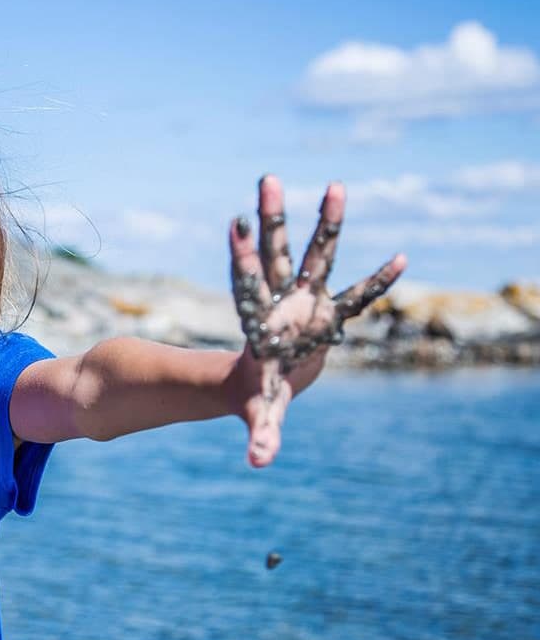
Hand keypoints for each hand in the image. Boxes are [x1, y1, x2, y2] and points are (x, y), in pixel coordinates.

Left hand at [227, 175, 406, 466]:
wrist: (258, 384)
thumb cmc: (253, 396)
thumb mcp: (259, 412)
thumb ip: (262, 433)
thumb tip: (259, 462)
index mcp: (260, 321)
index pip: (248, 283)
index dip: (243, 256)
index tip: (236, 223)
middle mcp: (281, 301)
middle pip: (276, 254)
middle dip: (272, 218)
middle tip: (268, 178)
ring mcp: (305, 301)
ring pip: (314, 256)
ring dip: (326, 223)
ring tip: (337, 184)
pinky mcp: (327, 311)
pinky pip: (359, 295)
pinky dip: (379, 282)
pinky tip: (402, 259)